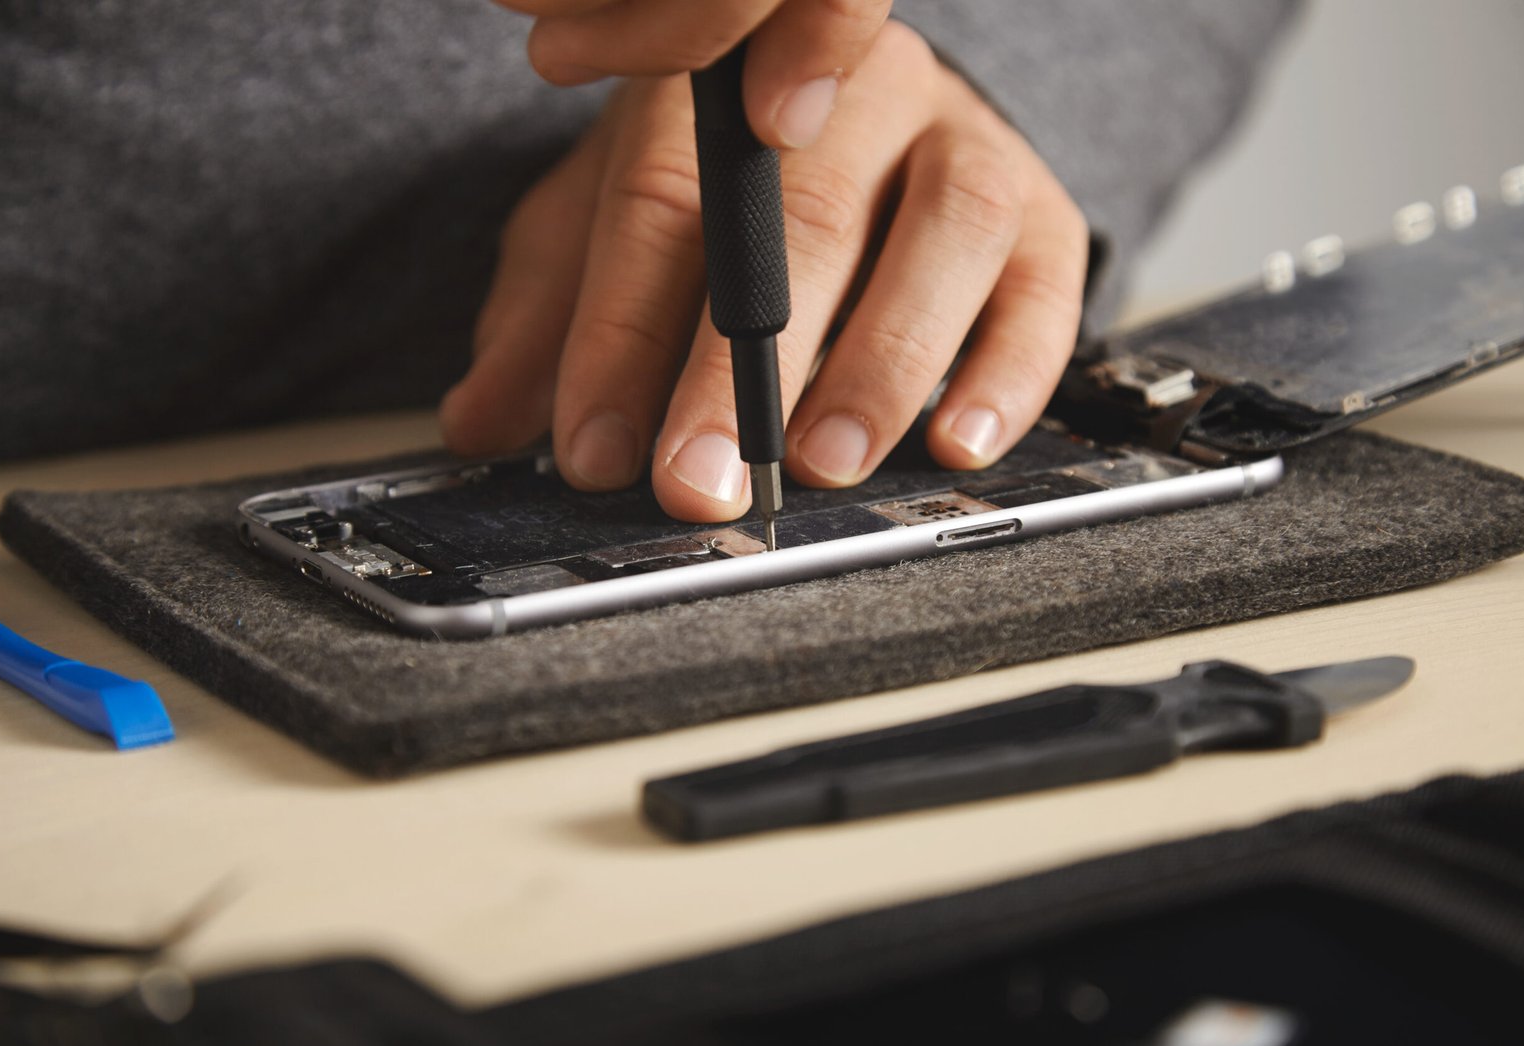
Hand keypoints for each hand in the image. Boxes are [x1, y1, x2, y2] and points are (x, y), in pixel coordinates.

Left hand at [440, 22, 1087, 523]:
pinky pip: (1046, 291)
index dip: (622, 332)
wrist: (866, 115)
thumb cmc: (730, 188)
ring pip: (942, 235)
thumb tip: (477, 423)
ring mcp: (964, 144)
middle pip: (804, 218)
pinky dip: (1005, 376)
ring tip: (822, 465)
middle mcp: (856, 93)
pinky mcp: (1044, 215)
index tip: (595, 450)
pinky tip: (955, 445)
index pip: (663, 200)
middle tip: (698, 482)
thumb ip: (550, 321)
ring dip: (879, 364)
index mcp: (729, 85)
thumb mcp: (612, 230)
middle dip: (740, 369)